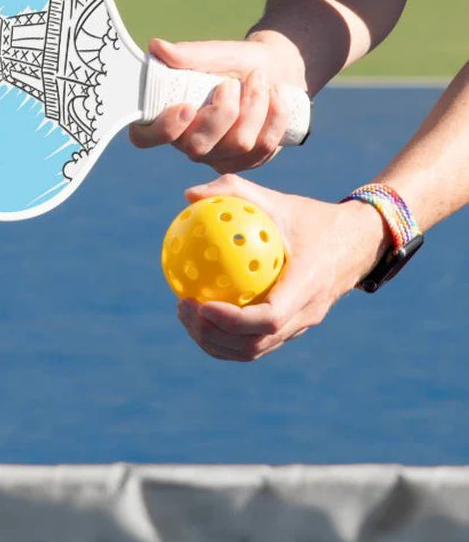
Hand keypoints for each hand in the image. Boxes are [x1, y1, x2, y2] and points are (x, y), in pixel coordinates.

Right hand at [129, 36, 305, 172]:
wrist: (275, 70)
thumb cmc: (235, 62)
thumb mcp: (215, 53)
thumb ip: (187, 54)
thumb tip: (157, 47)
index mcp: (166, 116)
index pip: (146, 137)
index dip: (163, 129)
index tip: (187, 107)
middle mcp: (187, 142)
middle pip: (198, 146)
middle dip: (224, 112)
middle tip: (232, 83)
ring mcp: (217, 156)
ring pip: (237, 145)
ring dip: (254, 105)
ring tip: (259, 79)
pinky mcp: (246, 161)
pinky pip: (262, 148)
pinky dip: (274, 116)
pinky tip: (276, 94)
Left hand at [176, 174, 389, 361]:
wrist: (357, 243)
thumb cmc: (312, 218)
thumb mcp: (277, 200)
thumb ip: (234, 191)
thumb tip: (189, 195)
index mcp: (307, 285)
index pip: (269, 318)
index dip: (232, 320)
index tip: (201, 303)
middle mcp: (306, 313)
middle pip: (255, 344)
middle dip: (212, 334)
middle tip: (183, 306)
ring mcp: (300, 327)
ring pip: (253, 350)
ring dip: (214, 341)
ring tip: (185, 312)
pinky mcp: (292, 329)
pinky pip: (255, 343)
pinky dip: (225, 336)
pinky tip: (200, 311)